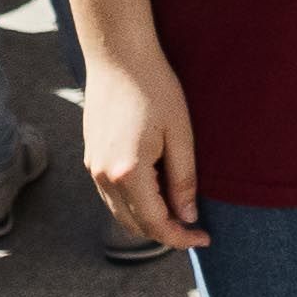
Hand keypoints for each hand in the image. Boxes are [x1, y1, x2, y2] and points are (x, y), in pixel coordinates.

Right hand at [82, 52, 206, 248]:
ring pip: (121, 213)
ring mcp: (93, 168)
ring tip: (179, 213)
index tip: (205, 239)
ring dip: (149, 221)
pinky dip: (134, 204)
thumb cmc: (156, 89)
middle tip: (196, 229)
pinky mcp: (91, 158)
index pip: (155, 224)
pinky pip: (112, 196)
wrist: (118, 58)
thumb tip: (189, 217)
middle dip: (166, 233)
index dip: (181, 237)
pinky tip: (157, 193)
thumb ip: (183, 179)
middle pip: (135, 225)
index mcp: (128, 172)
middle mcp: (104, 176)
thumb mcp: (180, 134)